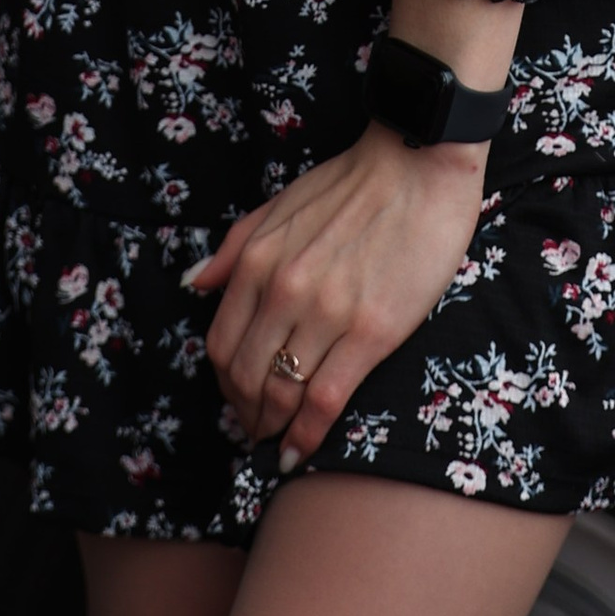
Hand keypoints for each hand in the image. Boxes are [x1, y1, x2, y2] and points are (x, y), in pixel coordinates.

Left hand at [186, 124, 487, 465]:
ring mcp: (327, 313)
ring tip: (276, 445)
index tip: (236, 401)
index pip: (221, 344)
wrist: (418, 163)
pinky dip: (307, 436)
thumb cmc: (353, 182)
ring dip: (272, 430)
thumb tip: (195, 283)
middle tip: (256, 431)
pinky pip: (326, 400)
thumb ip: (235, 247)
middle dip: (245, 414)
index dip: (224, 384)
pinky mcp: (371, 332)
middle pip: (245, 377)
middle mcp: (284, 290)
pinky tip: (301, 452)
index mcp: (259, 260)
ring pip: (281, 394)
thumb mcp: (281, 204)